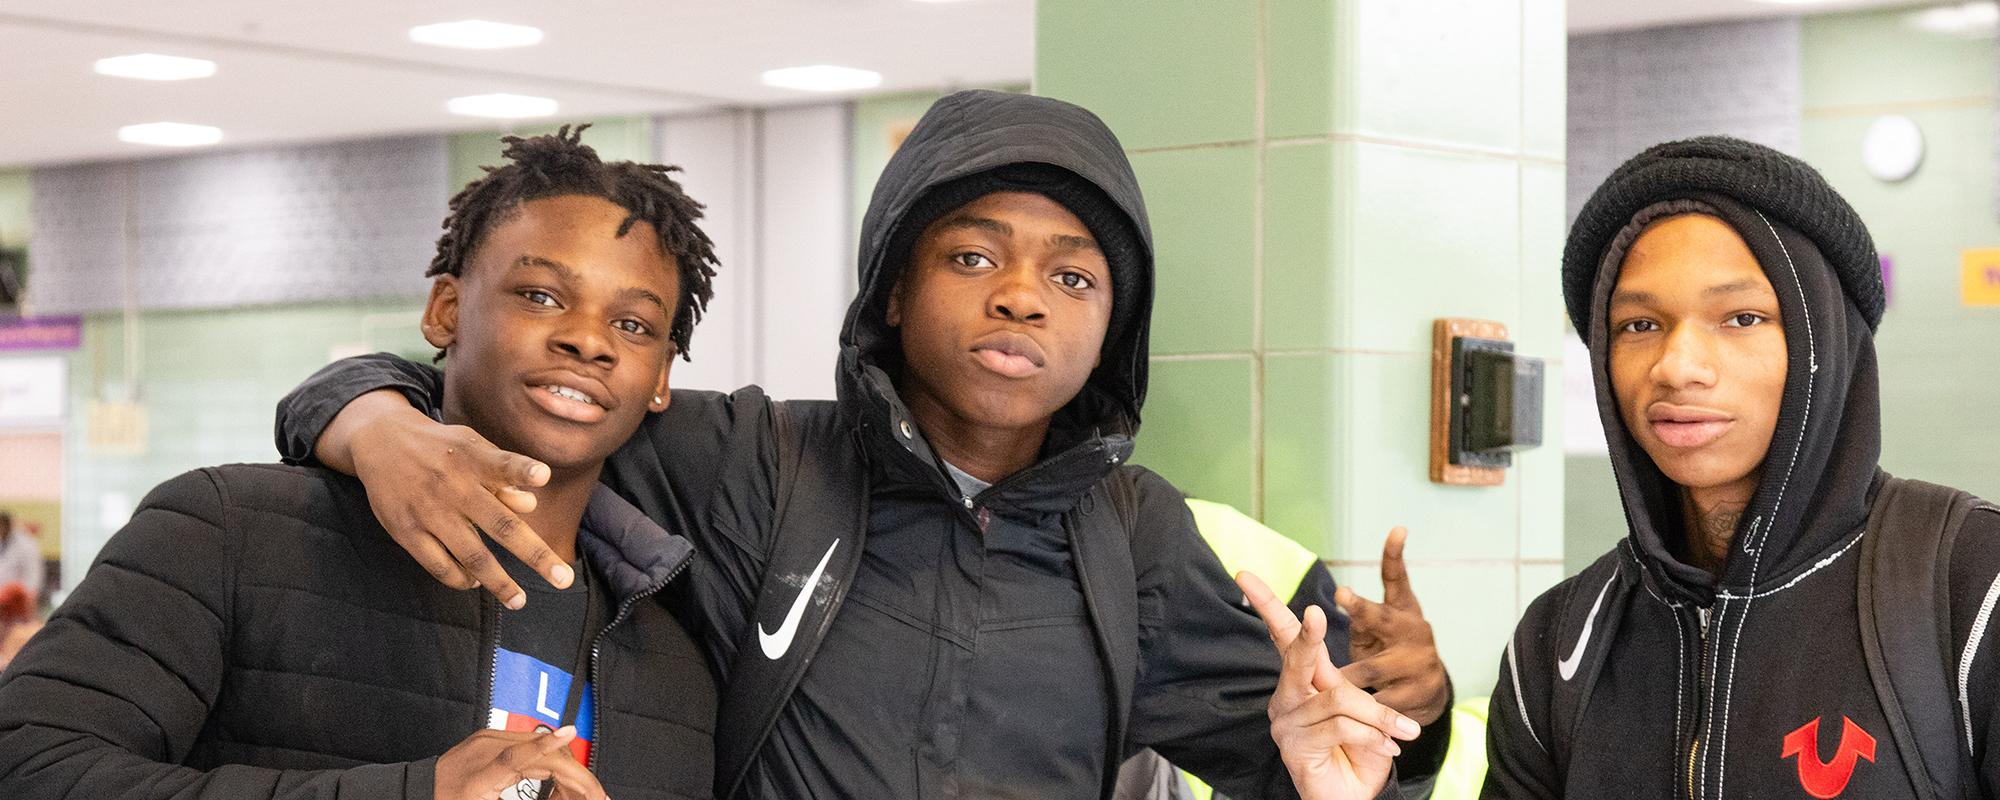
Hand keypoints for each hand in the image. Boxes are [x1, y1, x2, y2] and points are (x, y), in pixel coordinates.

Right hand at [320, 390, 565, 608]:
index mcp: (473, 460)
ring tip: (519, 600)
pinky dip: (460, 578)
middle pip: (501, 525)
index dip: (523, 470)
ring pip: (472, 555)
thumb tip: (531, 504)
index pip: (502, 464)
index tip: (543, 475)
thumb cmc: (442, 449)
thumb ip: (503, 474)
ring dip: (499, 582)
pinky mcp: (406, 531)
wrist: (381, 441)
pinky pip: (439, 565)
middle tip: (563, 579)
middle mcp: (453, 487)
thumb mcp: (472, 447)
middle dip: (535, 554)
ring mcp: (429, 512)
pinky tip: (474, 583)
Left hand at [435, 727, 607, 799]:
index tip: (569, 732)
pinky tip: (558, 772)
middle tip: (592, 792)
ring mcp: (486, 739)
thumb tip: (553, 797)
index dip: (545, 745)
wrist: (421, 787)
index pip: (514, 757)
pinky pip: (526, 743)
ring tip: (579, 789)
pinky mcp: (490, 735)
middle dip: (569, 771)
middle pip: (535, 751)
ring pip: (535, 745)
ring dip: (562, 764)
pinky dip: (546, 757)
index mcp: (476, 778)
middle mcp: (482, 751)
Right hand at [1239, 570, 1421, 799]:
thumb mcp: (1366, 718)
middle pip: (1297, 657)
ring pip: (1339, 701)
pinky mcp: (1294, 747)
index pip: (1282, 637)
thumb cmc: (1357, 754)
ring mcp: (1286, 723)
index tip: (1245, 576)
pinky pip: (1341, 728)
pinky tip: (1389, 748)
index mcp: (1302, 682)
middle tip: (1315, 613)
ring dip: (1378, 716)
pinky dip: (1374, 736)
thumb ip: (1361, 702)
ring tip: (1402, 733)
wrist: (1351, 798)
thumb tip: (1368, 699)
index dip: (1267, 606)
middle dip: (1309, 635)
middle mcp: (1287, 698)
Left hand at [1336, 527, 1449, 725]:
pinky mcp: (1421, 694)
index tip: (1397, 529)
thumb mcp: (1377, 628)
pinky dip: (1361, 712)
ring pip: (1372, 670)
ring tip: (1321, 680)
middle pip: (1383, 619)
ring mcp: (1420, 662)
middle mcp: (1415, 630)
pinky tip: (1347, 718)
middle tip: (1342, 594)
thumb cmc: (1389, 650)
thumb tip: (1338, 592)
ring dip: (1345, 677)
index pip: (1398, 578)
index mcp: (1402, 610)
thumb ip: (1362, 612)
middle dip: (1361, 608)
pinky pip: (1381, 704)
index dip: (1395, 554)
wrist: (1428, 695)